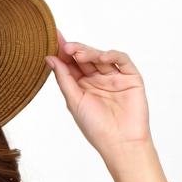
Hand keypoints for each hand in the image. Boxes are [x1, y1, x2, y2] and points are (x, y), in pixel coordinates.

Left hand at [46, 31, 151, 158]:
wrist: (119, 143)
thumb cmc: (95, 127)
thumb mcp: (74, 101)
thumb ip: (63, 79)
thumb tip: (50, 58)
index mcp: (82, 86)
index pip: (71, 64)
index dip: (62, 52)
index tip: (52, 38)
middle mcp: (98, 79)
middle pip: (86, 58)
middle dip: (75, 50)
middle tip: (65, 45)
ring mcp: (114, 77)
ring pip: (102, 57)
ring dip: (90, 52)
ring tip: (78, 53)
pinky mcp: (131, 77)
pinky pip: (122, 60)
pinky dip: (112, 55)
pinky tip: (102, 57)